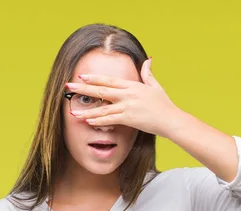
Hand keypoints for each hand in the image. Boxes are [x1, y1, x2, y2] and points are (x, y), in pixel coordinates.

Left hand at [65, 57, 186, 138]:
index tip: (82, 76)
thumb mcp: (156, 86)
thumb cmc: (164, 105)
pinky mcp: (129, 119)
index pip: (109, 80)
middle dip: (84, 88)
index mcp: (132, 85)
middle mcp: (128, 94)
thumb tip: (148, 60)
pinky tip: (88, 121)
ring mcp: (128, 106)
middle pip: (102, 90)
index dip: (95, 78)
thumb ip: (148, 74)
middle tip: (69, 87)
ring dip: (87, 111)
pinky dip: (99, 121)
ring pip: (103, 108)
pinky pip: (111, 120)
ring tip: (73, 112)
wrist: (171, 120)